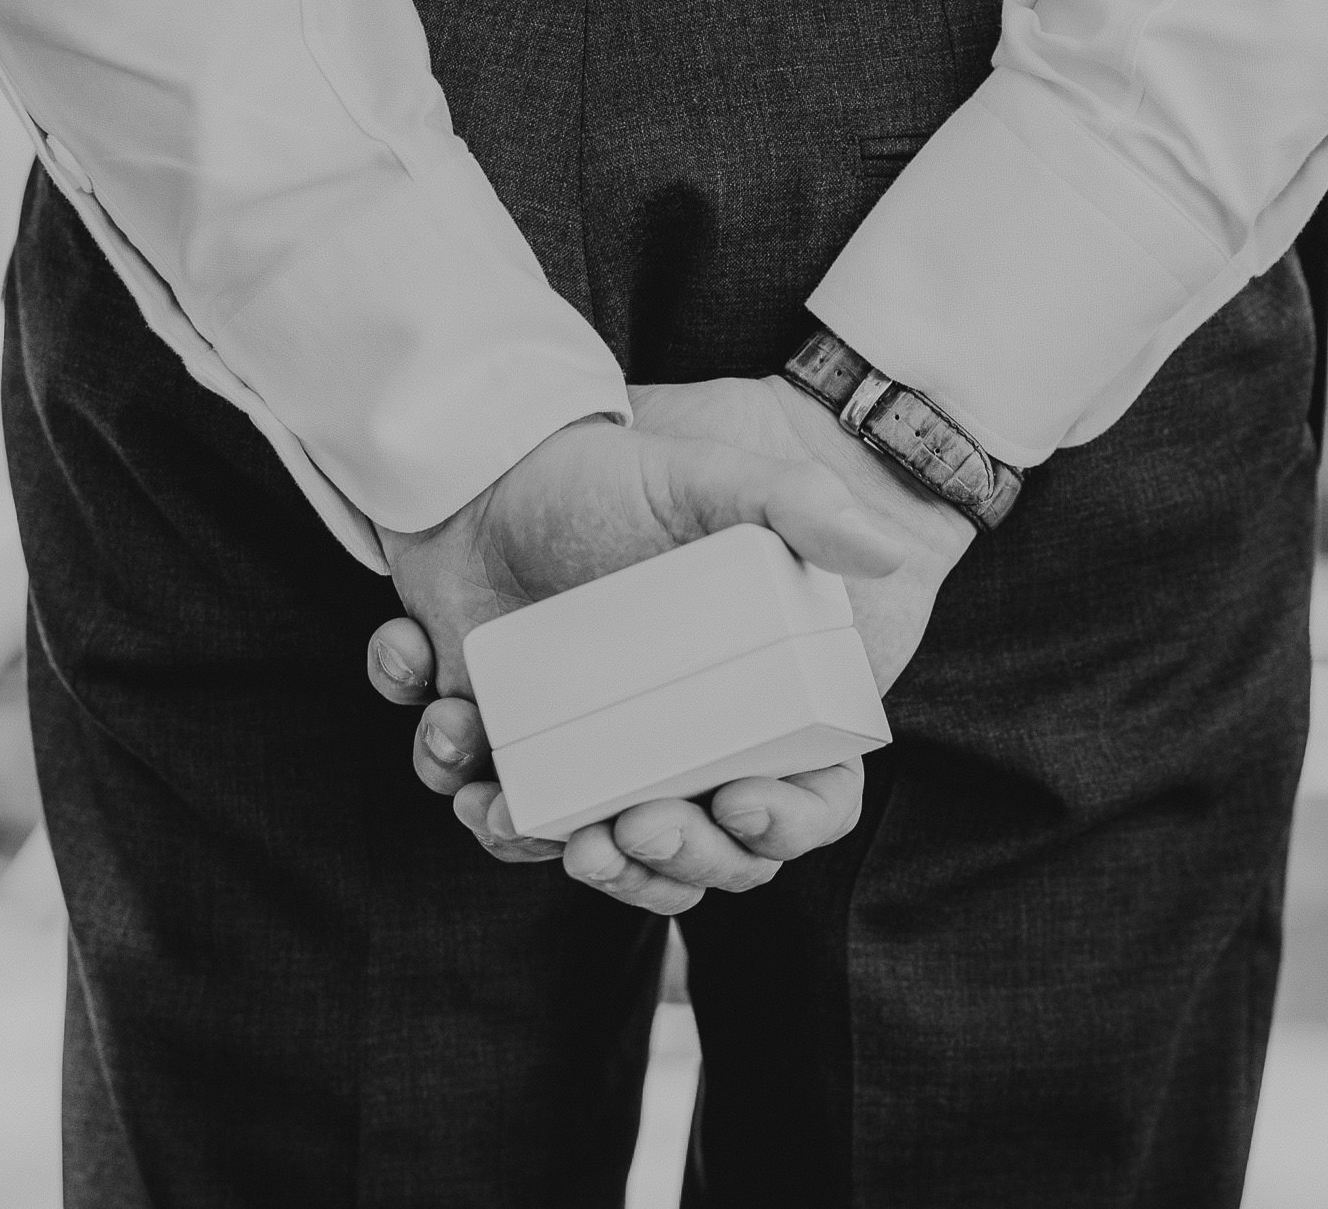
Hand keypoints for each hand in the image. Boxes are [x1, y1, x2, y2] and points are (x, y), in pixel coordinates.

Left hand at [370, 376, 975, 913]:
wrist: (479, 458)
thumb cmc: (605, 474)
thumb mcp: (707, 478)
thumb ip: (800, 505)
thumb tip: (887, 550)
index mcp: (745, 699)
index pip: (805, 800)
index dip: (785, 827)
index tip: (736, 801)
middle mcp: (673, 741)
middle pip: (694, 858)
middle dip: (656, 869)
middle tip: (617, 833)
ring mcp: (582, 749)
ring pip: (577, 849)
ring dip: (533, 842)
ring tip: (496, 799)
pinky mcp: (499, 737)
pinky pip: (473, 791)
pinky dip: (443, 763)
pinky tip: (440, 696)